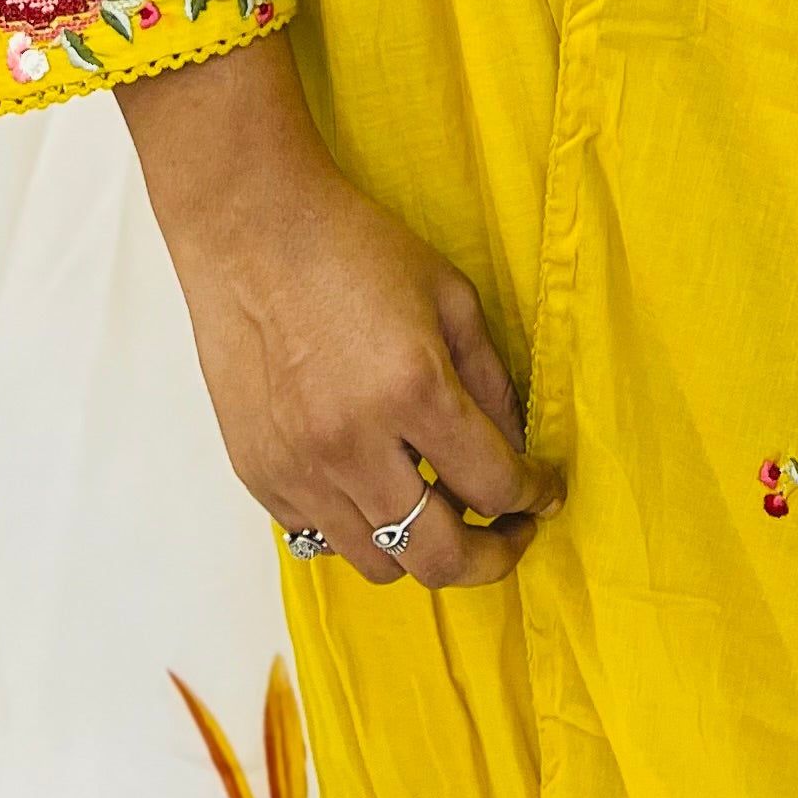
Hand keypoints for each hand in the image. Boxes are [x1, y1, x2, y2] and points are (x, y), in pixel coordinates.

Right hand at [117, 36, 560, 588]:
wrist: (250, 232)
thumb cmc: (357, 249)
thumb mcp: (449, 295)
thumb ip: (490, 379)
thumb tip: (517, 447)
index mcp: (414, 389)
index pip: (493, 483)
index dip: (534, 496)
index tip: (546, 493)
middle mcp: (355, 446)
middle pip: (438, 557)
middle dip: (491, 558)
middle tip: (510, 534)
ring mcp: (301, 471)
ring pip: (381, 565)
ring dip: (424, 550)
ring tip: (443, 512)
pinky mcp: (259, 478)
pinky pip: (323, 541)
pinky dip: (363, 531)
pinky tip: (379, 491)